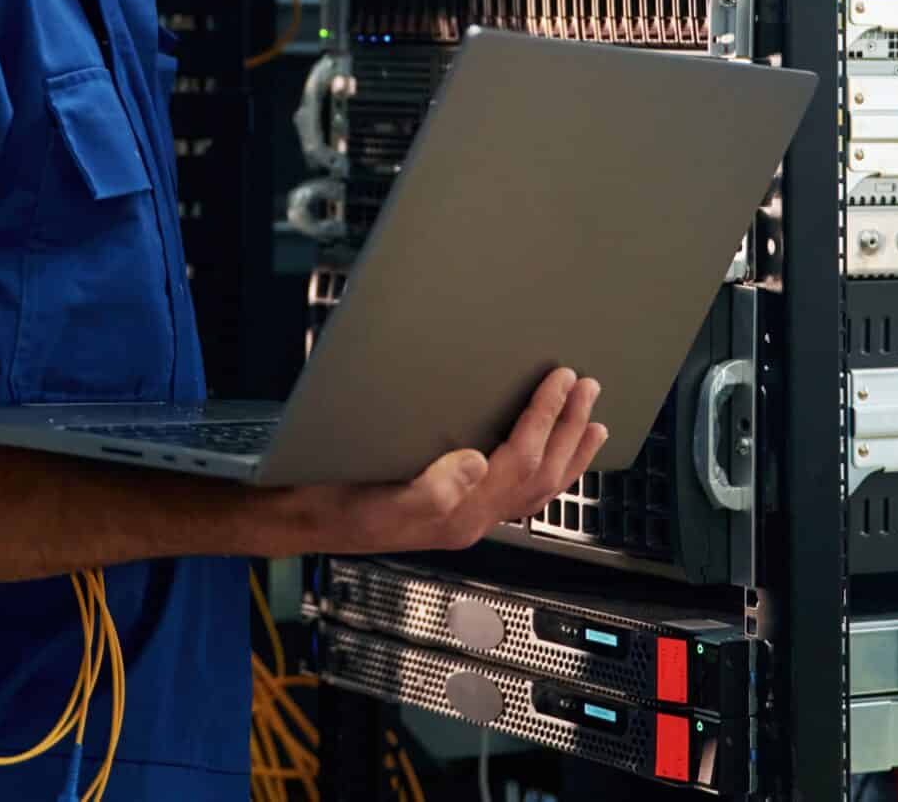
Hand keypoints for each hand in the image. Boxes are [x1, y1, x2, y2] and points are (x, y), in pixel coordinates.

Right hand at [268, 368, 609, 554]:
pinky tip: (548, 455)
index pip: (518, 459)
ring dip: (568, 452)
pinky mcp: (457, 510)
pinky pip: (519, 492)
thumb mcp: (377, 496)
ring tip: (593, 422)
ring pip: (536, 488)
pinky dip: (546, 470)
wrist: (304, 519)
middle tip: (590, 387)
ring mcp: (468, 517)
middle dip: (569, 429)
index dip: (545, 417)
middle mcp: (472, 519)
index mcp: (459, 513)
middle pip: (540, 474)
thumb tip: (478, 462)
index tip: (561, 378)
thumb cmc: (335, 501)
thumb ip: (429, 487)